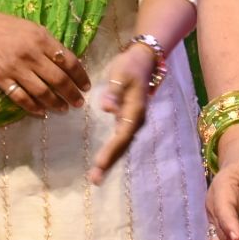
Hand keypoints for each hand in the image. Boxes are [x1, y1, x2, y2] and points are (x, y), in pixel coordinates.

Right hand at [0, 5, 88, 115]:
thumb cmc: (7, 27)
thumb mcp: (33, 29)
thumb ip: (50, 45)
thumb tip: (68, 64)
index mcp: (42, 39)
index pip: (69, 61)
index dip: (80, 76)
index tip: (86, 86)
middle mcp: (31, 55)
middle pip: (58, 80)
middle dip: (72, 94)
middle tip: (79, 103)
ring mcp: (15, 68)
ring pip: (42, 92)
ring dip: (56, 103)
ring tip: (64, 109)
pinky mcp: (0, 79)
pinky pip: (20, 97)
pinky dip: (33, 107)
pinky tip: (41, 112)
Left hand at [88, 45, 155, 182]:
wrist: (143, 59)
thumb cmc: (130, 65)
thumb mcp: (121, 74)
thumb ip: (114, 92)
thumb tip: (107, 108)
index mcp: (135, 111)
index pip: (122, 135)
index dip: (111, 150)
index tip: (99, 163)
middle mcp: (136, 120)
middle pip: (123, 146)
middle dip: (110, 163)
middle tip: (95, 180)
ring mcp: (133, 121)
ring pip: (122, 146)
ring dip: (110, 161)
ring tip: (97, 177)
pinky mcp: (127, 120)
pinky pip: (120, 140)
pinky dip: (112, 152)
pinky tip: (103, 162)